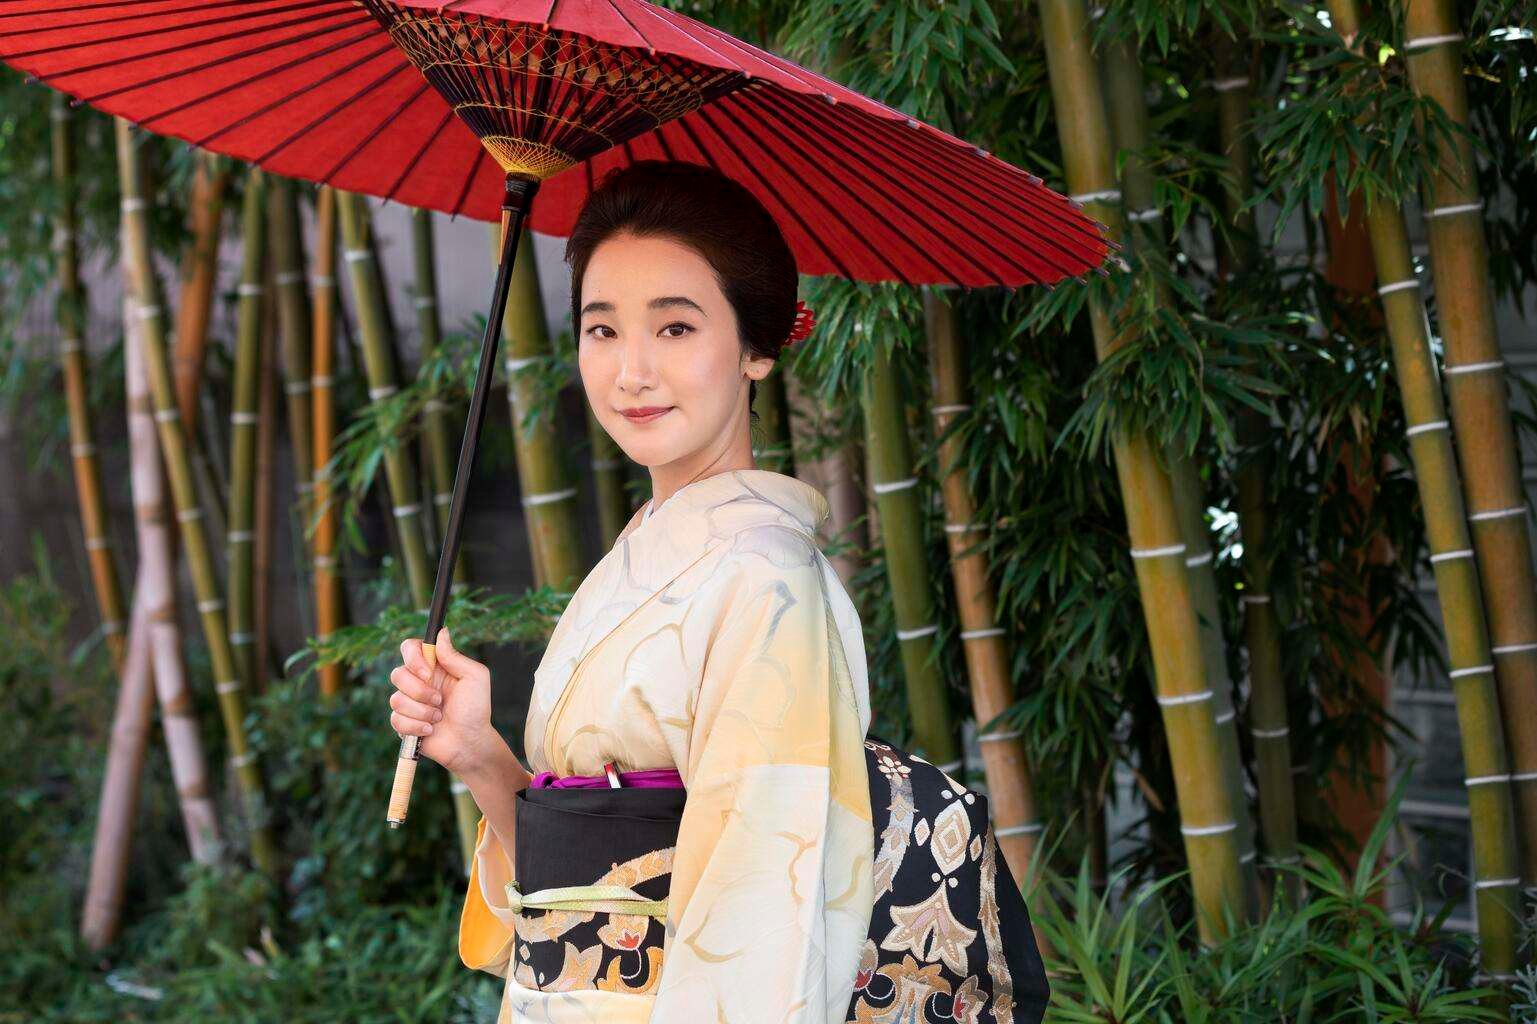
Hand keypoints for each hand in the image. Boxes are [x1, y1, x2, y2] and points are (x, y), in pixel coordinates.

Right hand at [389, 629, 500, 778]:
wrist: (471, 742)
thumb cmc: (476, 709)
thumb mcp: (474, 677)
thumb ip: (455, 656)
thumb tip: (441, 632)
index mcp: (433, 667)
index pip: (409, 648)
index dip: (413, 658)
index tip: (428, 672)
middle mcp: (418, 682)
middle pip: (397, 674)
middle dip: (419, 690)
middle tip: (439, 700)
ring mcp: (409, 703)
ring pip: (396, 700)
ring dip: (421, 711)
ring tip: (439, 717)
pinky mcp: (403, 723)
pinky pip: (396, 720)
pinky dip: (416, 726)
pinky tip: (430, 730)